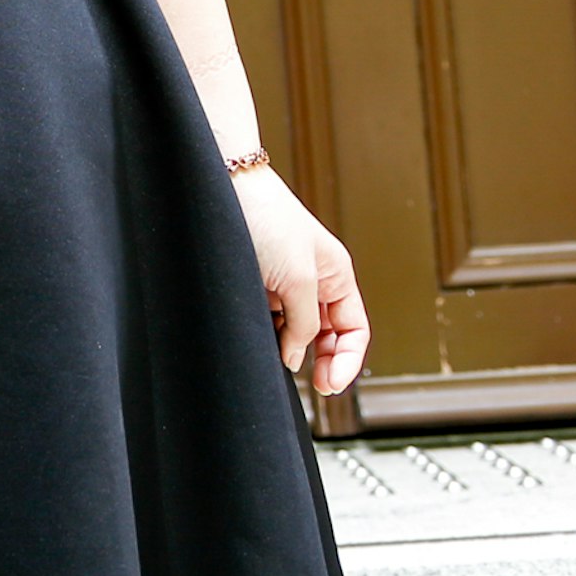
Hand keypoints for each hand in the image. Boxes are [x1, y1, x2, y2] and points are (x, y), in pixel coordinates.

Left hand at [236, 167, 367, 397]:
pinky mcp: (257, 289)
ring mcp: (284, 287)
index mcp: (336, 275)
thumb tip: (297, 358)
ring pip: (298, 335)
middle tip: (314, 387)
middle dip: (324, 362)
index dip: (347, 360)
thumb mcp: (297, 277)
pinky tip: (263, 346)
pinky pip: (271, 325)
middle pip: (329, 337)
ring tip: (281, 362)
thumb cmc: (265, 218)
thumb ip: (305, 323)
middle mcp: (314, 283)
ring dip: (294, 352)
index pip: (354, 330)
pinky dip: (270, 340)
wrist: (220, 189)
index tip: (329, 384)